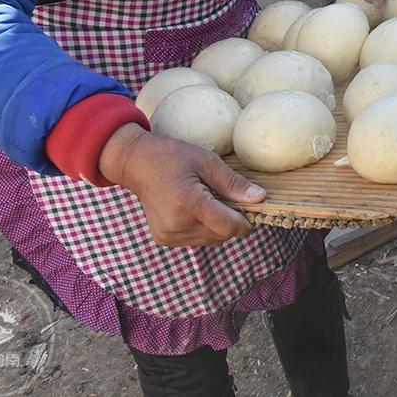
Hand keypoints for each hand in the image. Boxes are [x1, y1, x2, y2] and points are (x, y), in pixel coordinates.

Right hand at [99, 124, 265, 246]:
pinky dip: (203, 228)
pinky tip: (194, 209)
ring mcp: (168, 235)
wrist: (136, 164)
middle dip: (231, 220)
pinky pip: (196, 240)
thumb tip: (260, 198)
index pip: (229, 227)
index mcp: (189, 204)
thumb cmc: (173, 157)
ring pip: (211, 240)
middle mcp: (177, 225)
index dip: (246, 222)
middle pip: (222, 235)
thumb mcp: (207, 162)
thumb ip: (233, 183)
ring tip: (207, 200)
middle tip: (225, 196)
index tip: (251, 208)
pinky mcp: (163, 239)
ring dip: (217, 225)